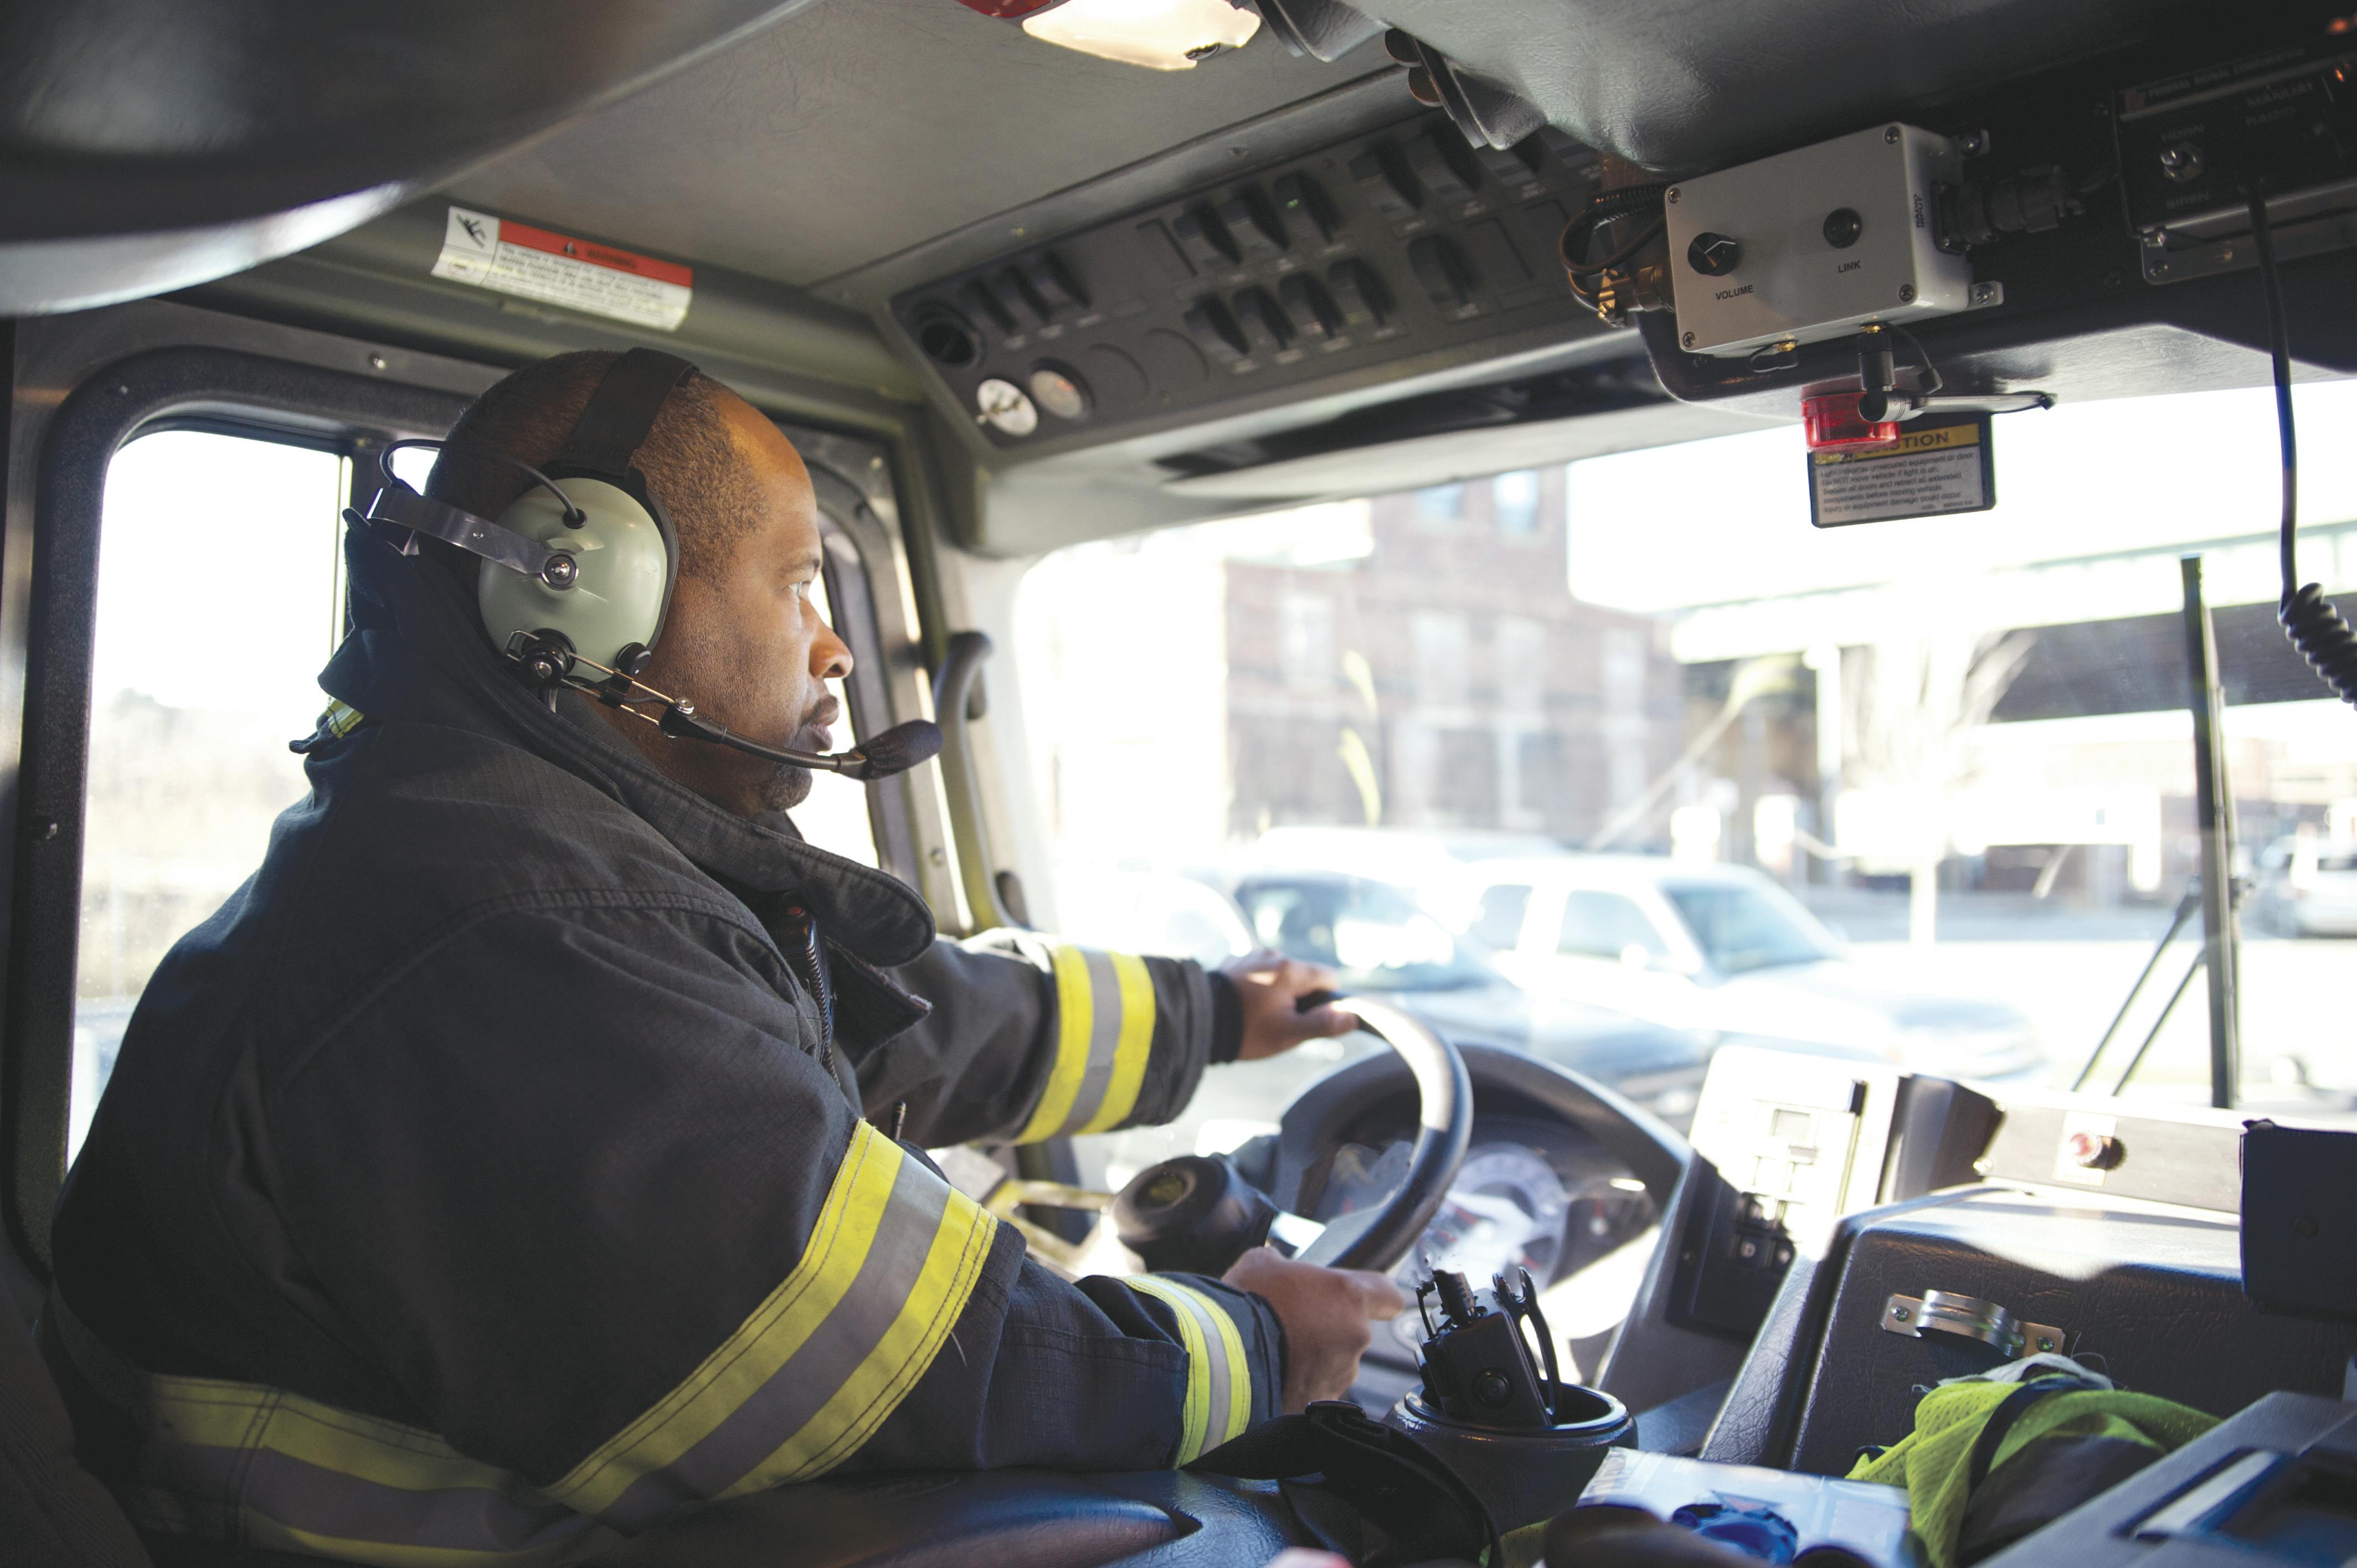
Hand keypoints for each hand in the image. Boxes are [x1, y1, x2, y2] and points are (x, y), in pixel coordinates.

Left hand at [1221, 950, 1355, 1061]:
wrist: (1197, 1021)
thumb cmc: (1247, 1030)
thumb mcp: (1289, 1033)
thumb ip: (1324, 1024)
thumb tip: (1352, 1017)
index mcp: (1291, 969)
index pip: (1328, 976)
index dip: (1327, 1000)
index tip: (1311, 1018)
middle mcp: (1272, 954)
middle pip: (1303, 975)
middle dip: (1299, 997)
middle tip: (1279, 1022)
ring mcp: (1250, 955)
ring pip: (1279, 973)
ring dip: (1277, 991)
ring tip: (1257, 1015)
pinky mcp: (1232, 960)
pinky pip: (1257, 971)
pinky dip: (1257, 985)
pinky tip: (1243, 1005)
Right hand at [1223, 1245, 1404, 1411]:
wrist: (1225, 1358)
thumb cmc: (1248, 1305)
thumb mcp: (1261, 1263)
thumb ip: (1282, 1263)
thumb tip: (1277, 1266)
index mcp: (1348, 1296)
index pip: (1388, 1295)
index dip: (1377, 1297)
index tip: (1366, 1299)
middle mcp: (1355, 1336)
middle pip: (1353, 1330)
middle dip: (1328, 1328)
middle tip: (1292, 1324)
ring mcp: (1341, 1373)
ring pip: (1336, 1362)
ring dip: (1315, 1358)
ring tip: (1278, 1352)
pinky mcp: (1323, 1403)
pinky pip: (1318, 1389)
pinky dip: (1301, 1384)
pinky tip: (1274, 1375)